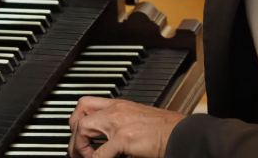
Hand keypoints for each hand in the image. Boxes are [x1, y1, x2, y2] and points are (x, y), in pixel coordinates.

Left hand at [69, 97, 183, 157]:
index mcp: (121, 105)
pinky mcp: (124, 138)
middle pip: (80, 112)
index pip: (87, 104)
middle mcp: (117, 109)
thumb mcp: (140, 120)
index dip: (77, 120)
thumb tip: (109, 140)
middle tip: (76, 150)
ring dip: (78, 146)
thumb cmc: (168, 130)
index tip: (79, 135)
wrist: (184, 134)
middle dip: (73, 133)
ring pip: (82, 127)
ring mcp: (119, 123)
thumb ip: (122, 125)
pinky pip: (98, 154)